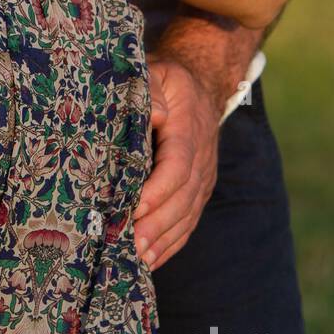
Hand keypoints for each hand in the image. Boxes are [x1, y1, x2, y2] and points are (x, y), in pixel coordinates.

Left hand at [133, 57, 223, 269]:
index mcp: (189, 129)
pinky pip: (188, 221)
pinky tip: (150, 261)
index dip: (158, 190)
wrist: (202, 83)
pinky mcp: (198, 191)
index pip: (177, 166)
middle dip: (157, 225)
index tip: (134, 208)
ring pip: (187, 215)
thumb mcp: (157, 73)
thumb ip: (152, 91)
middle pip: (183, 198)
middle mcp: (201, 158)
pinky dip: (171, 243)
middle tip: (130, 246)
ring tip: (138, 260)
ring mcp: (203, 177)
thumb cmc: (166, 79)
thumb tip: (155, 113)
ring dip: (163, 240)